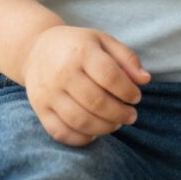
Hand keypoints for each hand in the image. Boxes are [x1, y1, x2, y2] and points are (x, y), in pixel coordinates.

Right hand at [20, 25, 151, 145]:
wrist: (35, 50)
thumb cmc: (78, 46)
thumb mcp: (103, 41)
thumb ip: (127, 58)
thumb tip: (145, 80)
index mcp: (82, 52)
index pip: (109, 76)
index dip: (127, 90)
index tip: (136, 97)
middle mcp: (63, 73)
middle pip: (96, 102)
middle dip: (119, 113)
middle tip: (132, 116)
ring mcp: (49, 93)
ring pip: (79, 120)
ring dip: (104, 127)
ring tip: (117, 124)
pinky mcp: (40, 109)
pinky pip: (60, 132)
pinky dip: (80, 139)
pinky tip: (95, 133)